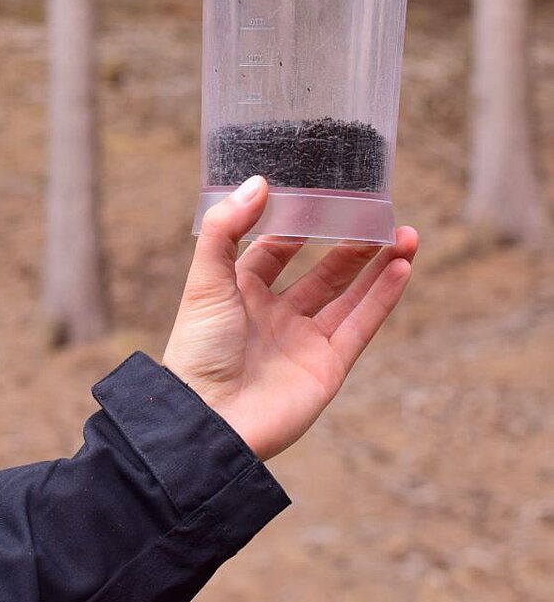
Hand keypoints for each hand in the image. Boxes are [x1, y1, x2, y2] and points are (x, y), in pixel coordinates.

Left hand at [163, 176, 417, 460]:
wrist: (209, 419)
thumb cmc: (198, 348)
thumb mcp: (205, 278)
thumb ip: (226, 228)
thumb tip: (258, 182)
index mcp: (240, 291)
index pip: (275, 249)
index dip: (298, 224)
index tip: (324, 195)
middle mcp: (275, 314)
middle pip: (321, 272)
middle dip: (350, 244)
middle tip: (376, 214)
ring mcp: (303, 341)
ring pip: (348, 296)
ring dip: (377, 266)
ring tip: (404, 233)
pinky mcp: (327, 367)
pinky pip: (361, 326)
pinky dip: (382, 297)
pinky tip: (402, 266)